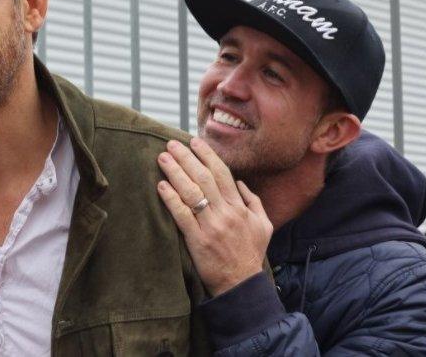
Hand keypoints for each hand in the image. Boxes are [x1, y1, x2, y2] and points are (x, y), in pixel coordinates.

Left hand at [156, 137, 272, 296]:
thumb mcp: (264, 226)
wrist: (241, 284)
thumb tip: (241, 183)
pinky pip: (182, 215)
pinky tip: (161, 186)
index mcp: (239, 207)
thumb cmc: (250, 254)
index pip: (222, 174)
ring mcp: (211, 226)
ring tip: (162, 158)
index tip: (194, 142)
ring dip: (175, 172)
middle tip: (171, 144)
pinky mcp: (197, 240)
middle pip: (204, 178)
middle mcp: (225, 213)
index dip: (207, 155)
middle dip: (187, 158)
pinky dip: (171, 199)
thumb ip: (253, 202)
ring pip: (191, 192)